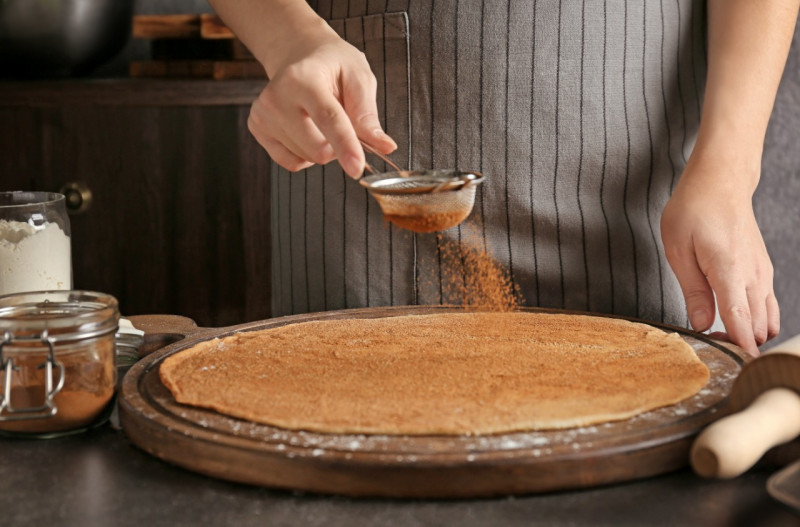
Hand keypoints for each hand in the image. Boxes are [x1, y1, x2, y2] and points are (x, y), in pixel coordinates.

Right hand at [248, 27, 396, 177]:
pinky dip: (306, 155)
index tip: (357, 168)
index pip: (328, 119)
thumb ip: (368, 114)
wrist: (298, 55)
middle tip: (342, 122)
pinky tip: (307, 131)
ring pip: (306, 158)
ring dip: (323, 148)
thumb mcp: (358, 77)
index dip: (345, 146)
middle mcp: (277, 96)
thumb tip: (385, 146)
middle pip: (317, 148)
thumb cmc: (332, 66)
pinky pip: (291, 162)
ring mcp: (263, 114)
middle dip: (339, 147)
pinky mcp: (257, 128)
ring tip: (320, 119)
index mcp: (303, 78)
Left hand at [661, 158, 778, 356]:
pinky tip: (733, 320)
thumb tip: (700, 324)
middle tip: (709, 346)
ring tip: (719, 334)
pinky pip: (766, 305)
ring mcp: (762, 274)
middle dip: (738, 345)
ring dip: (749, 334)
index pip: (741, 322)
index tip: (732, 368)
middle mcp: (754, 276)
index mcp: (730, 272)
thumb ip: (693, 291)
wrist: (720, 182)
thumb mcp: (678, 249)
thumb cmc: (694, 210)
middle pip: (758, 328)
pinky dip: (755, 320)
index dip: (738, 349)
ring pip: (767, 319)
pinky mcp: (762, 271)